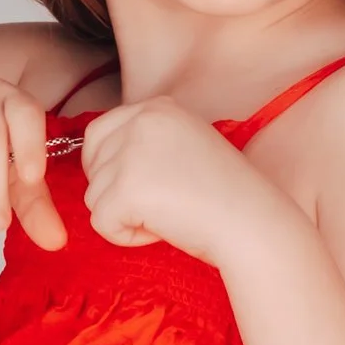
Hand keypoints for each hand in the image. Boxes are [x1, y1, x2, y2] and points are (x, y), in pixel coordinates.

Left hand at [80, 97, 284, 263]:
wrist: (251, 224)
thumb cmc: (226, 197)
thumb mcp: (186, 147)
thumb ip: (148, 143)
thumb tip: (99, 159)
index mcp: (158, 107)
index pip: (99, 132)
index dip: (110, 167)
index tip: (143, 188)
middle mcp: (141, 120)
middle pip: (92, 162)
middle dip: (114, 191)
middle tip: (156, 205)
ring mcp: (130, 153)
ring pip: (94, 195)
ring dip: (125, 216)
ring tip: (168, 217)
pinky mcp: (125, 189)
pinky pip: (101, 222)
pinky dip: (126, 237)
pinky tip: (162, 232)